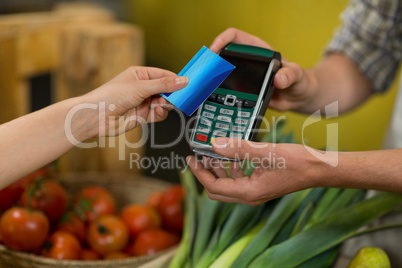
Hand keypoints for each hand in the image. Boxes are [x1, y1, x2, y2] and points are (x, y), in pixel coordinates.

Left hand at [83, 66, 187, 136]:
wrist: (97, 117)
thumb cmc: (111, 96)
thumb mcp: (140, 87)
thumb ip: (163, 85)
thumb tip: (183, 80)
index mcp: (140, 74)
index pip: (164, 75)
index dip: (176, 80)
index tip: (188, 84)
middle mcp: (143, 88)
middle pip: (166, 90)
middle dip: (172, 94)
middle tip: (178, 97)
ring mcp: (143, 102)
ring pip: (164, 103)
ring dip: (166, 104)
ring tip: (162, 105)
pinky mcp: (143, 115)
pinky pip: (159, 114)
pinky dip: (161, 113)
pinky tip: (157, 111)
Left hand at [186, 137, 321, 204]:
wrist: (318, 169)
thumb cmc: (297, 163)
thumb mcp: (265, 152)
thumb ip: (238, 148)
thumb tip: (215, 144)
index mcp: (248, 192)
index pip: (213, 187)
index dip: (199, 173)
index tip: (191, 159)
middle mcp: (250, 196)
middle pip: (217, 189)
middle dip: (205, 173)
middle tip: (198, 156)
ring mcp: (255, 192)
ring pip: (227, 185)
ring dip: (218, 170)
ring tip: (213, 152)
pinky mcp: (260, 185)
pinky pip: (238, 180)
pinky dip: (230, 169)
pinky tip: (232, 155)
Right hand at [210, 28, 317, 112]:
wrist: (298, 98)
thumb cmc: (299, 82)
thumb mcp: (297, 76)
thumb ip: (290, 75)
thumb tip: (279, 79)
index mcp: (258, 50)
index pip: (235, 37)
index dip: (222, 40)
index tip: (214, 51)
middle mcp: (247, 62)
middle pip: (221, 55)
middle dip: (209, 61)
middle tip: (202, 71)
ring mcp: (242, 77)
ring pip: (220, 74)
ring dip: (210, 79)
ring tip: (202, 86)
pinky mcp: (241, 92)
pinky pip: (225, 91)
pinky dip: (216, 95)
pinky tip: (210, 100)